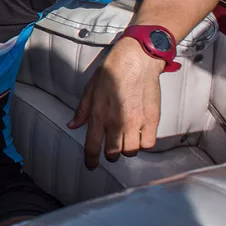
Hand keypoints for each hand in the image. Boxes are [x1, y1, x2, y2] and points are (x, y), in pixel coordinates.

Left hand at [69, 38, 165, 169]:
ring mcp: (136, 122)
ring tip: (125, 141)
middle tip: (111, 149)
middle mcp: (117, 122)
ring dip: (127, 149)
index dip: (91, 160)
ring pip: (131, 151)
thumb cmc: (112, 71)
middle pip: (113, 153)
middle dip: (110, 155)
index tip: (91, 165)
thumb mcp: (90, 89)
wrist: (136, 60)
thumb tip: (73, 125)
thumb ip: (82, 111)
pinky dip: (143, 144)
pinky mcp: (152, 120)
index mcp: (99, 115)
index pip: (93, 147)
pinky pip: (148, 144)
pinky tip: (140, 136)